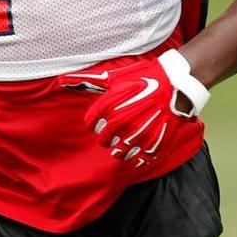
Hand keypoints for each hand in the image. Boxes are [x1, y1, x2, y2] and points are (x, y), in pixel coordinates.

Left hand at [57, 49, 209, 168]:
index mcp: (109, 106)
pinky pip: (140, 159)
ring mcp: (139, 134)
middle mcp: (122, 122)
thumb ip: (87, 81)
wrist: (175, 83)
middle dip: (106, 137)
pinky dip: (137, 158)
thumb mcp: (113, 77)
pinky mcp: (155, 143)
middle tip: (112, 133)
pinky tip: (137, 152)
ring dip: (119, 150)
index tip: (100, 121)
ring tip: (122, 144)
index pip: (91, 124)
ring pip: (120, 152)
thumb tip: (62, 80)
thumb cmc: (142, 78)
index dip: (94, 123)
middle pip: (104, 140)